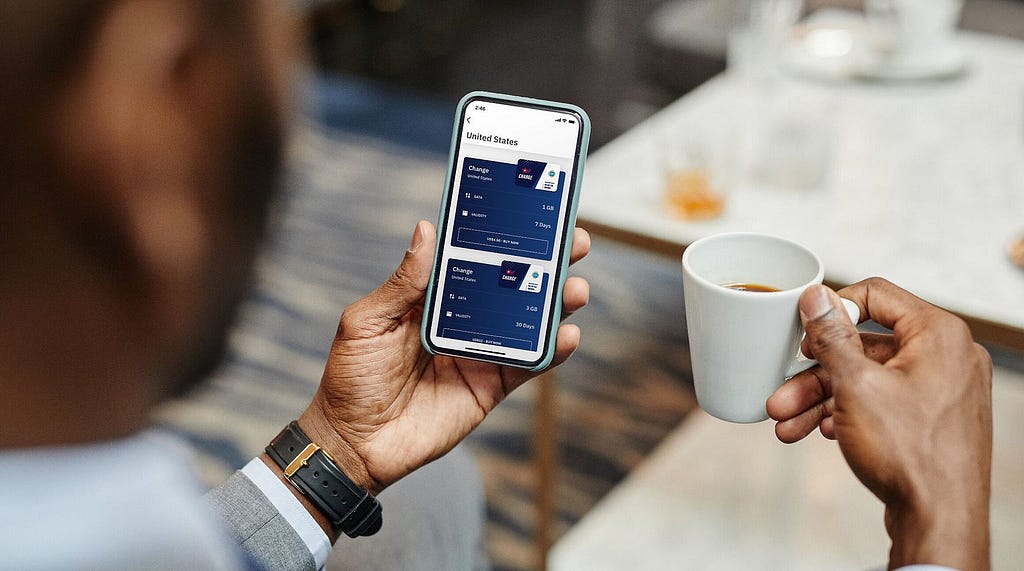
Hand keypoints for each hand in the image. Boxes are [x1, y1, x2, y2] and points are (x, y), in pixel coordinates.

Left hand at [298, 221, 589, 495]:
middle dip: (543, 263)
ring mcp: (478, 354)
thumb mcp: (367, 323)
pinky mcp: (490, 387)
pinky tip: (566, 334)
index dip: (500, 238)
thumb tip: (426, 231)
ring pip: (526, 322)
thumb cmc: (350, 380)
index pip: (472, 260)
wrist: (353, 444)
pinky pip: (526, 366)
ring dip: (555, 304)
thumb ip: (403, 283)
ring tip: (575, 288)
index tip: (528, 212)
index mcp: (430, 299)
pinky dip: (550, 351)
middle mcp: (460, 321)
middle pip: (509, 286)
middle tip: (571, 241)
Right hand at [766, 278, 991, 569]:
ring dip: (822, 398)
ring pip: (867, 379)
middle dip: (815, 372)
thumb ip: (832, 337)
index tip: (803, 333)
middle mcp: (946, 356)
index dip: (833, 310)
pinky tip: (822, 432)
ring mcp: (941, 390)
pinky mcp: (931, 419)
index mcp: (938, 334)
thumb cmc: (911, 454)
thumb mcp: (855, 385)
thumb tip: (817, 297)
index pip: (877, 294)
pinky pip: (881, 402)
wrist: (939, 520)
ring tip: (787, 422)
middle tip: (783, 389)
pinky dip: (848, 413)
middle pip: (865, 345)